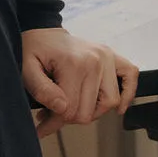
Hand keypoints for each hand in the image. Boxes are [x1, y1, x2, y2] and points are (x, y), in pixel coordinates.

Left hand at [21, 27, 137, 138]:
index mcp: (74, 63)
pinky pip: (130, 76)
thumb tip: (62, 107)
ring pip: (110, 102)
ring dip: (93, 111)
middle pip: (89, 111)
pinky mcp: (114, 57)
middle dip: (69, 118)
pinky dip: (127, 94)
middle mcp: (96, 60)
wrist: (44, 33)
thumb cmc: (35, 51)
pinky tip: (117, 107)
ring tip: (75, 106)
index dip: (53, 122)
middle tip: (54, 113)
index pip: (70, 110)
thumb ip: (41, 90)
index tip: (42, 122)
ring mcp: (107, 57)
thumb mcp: (27, 69)